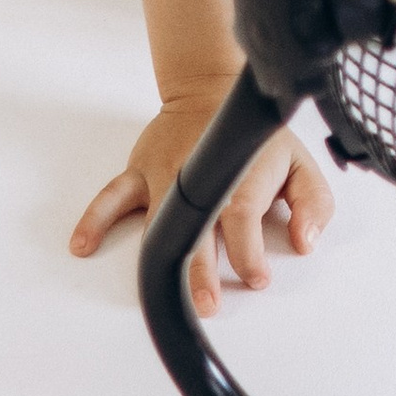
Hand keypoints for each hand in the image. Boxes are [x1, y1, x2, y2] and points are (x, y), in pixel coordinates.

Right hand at [70, 82, 333, 311]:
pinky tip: (82, 245)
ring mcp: (163, 175)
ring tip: (156, 297)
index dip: (249, 252)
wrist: (211, 92)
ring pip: (157, 221)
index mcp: (240, 176)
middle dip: (201, 270)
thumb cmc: (256, 141)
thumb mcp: (299, 164)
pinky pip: (112, 197)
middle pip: (197, 228)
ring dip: (158, 258)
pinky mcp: (139, 173)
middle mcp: (199, 178)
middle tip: (207, 303)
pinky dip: (94, 219)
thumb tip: (305, 242)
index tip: (256, 279)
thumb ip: (312, 205)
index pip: (243, 217)